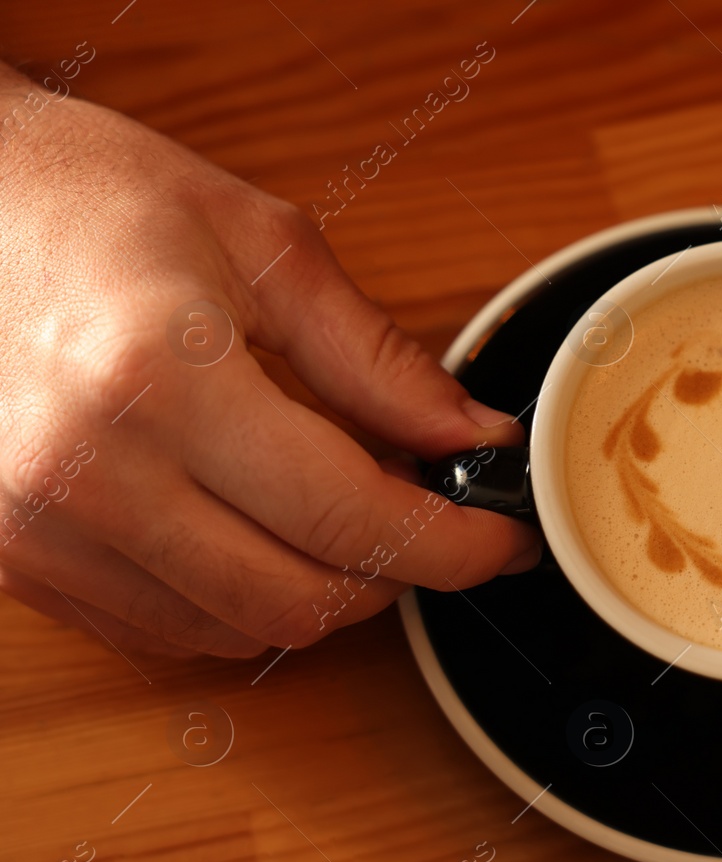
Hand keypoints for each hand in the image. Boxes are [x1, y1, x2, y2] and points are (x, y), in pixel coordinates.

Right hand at [0, 65, 536, 658]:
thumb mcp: (259, 244)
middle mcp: (85, 473)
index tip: (502, 540)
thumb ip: (375, 358)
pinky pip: (162, 631)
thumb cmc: (88, 199)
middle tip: (432, 526)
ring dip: (320, 595)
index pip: (351, 517)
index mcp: (159, 378)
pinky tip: (259, 535)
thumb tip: (472, 436)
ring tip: (344, 519)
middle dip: (395, 580)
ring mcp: (35, 529)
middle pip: (300, 599)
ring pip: (236, 632)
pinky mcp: (11, 560)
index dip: (452, 545)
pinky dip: (238, 603)